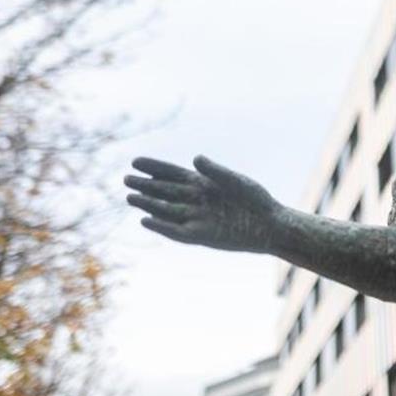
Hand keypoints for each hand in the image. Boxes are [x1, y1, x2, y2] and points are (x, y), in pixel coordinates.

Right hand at [124, 155, 279, 251]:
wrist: (270, 225)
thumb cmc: (255, 199)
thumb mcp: (236, 181)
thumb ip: (215, 171)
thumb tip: (194, 159)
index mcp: (203, 183)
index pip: (173, 173)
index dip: (154, 167)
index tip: (136, 161)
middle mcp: (195, 200)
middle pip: (165, 191)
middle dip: (146, 185)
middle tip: (126, 179)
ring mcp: (196, 218)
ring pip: (166, 210)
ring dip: (148, 204)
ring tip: (129, 197)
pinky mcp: (200, 236)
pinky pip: (176, 231)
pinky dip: (161, 226)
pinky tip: (145, 220)